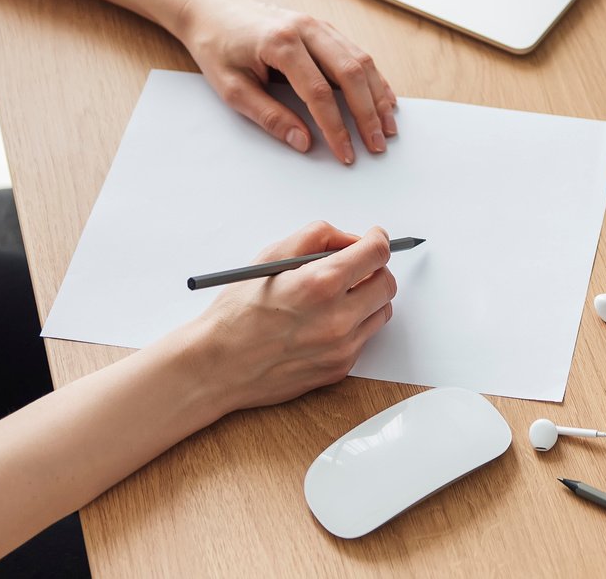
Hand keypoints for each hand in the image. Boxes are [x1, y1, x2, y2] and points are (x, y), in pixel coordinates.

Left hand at [173, 0, 396, 162]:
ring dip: (378, 95)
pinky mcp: (323, 28)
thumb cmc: (217, 46)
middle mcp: (306, 29)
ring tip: (387, 126)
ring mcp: (318, 25)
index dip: (335, 127)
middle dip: (368, 113)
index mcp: (280, 43)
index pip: (318, 92)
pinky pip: (356, 52)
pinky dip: (374, 78)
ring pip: (361, 60)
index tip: (346, 153)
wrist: (213, 9)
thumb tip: (303, 142)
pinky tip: (384, 98)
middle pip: (350, 73)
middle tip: (377, 144)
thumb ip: (269, 116)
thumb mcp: (231, 88)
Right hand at [192, 222, 396, 412]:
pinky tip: (324, 321)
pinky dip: (354, 324)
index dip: (378, 239)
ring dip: (368, 298)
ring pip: (381, 311)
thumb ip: (319, 237)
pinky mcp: (339, 368)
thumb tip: (353, 239)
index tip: (375, 237)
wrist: (218, 365)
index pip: (376, 253)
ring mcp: (341, 348)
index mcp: (320, 283)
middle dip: (375, 269)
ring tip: (337, 295)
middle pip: (387, 283)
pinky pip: (364, 337)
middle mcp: (337, 318)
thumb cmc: (239, 310)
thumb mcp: (273, 255)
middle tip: (356, 266)